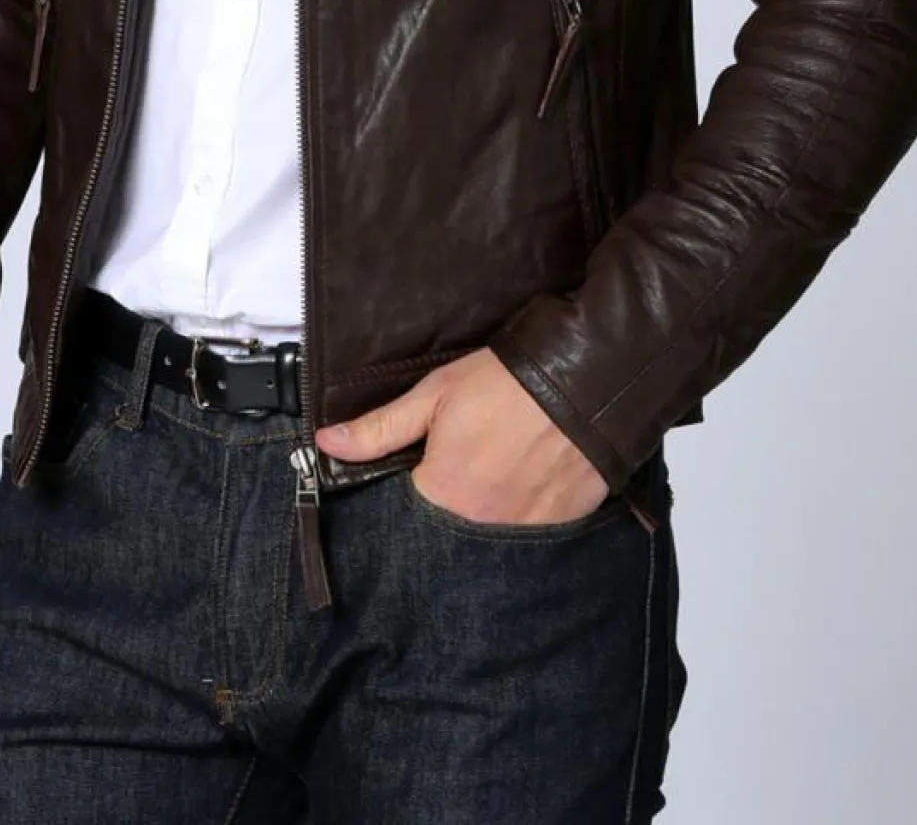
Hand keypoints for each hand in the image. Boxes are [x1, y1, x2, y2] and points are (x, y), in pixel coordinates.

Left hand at [313, 347, 609, 525]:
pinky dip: (523, 515)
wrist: (589, 378)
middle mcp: (483, 525)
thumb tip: (327, 443)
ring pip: (490, 538)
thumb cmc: (509, 382)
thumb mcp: (435, 394)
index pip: (405, 520)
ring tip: (495, 475)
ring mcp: (526, 531)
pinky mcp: (563, 526)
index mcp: (446, 494)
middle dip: (447, 510)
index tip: (414, 478)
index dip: (407, 497)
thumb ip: (379, 428)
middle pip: (449, 534)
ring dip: (485, 514)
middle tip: (462, 471)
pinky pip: (530, 534)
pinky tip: (525, 483)